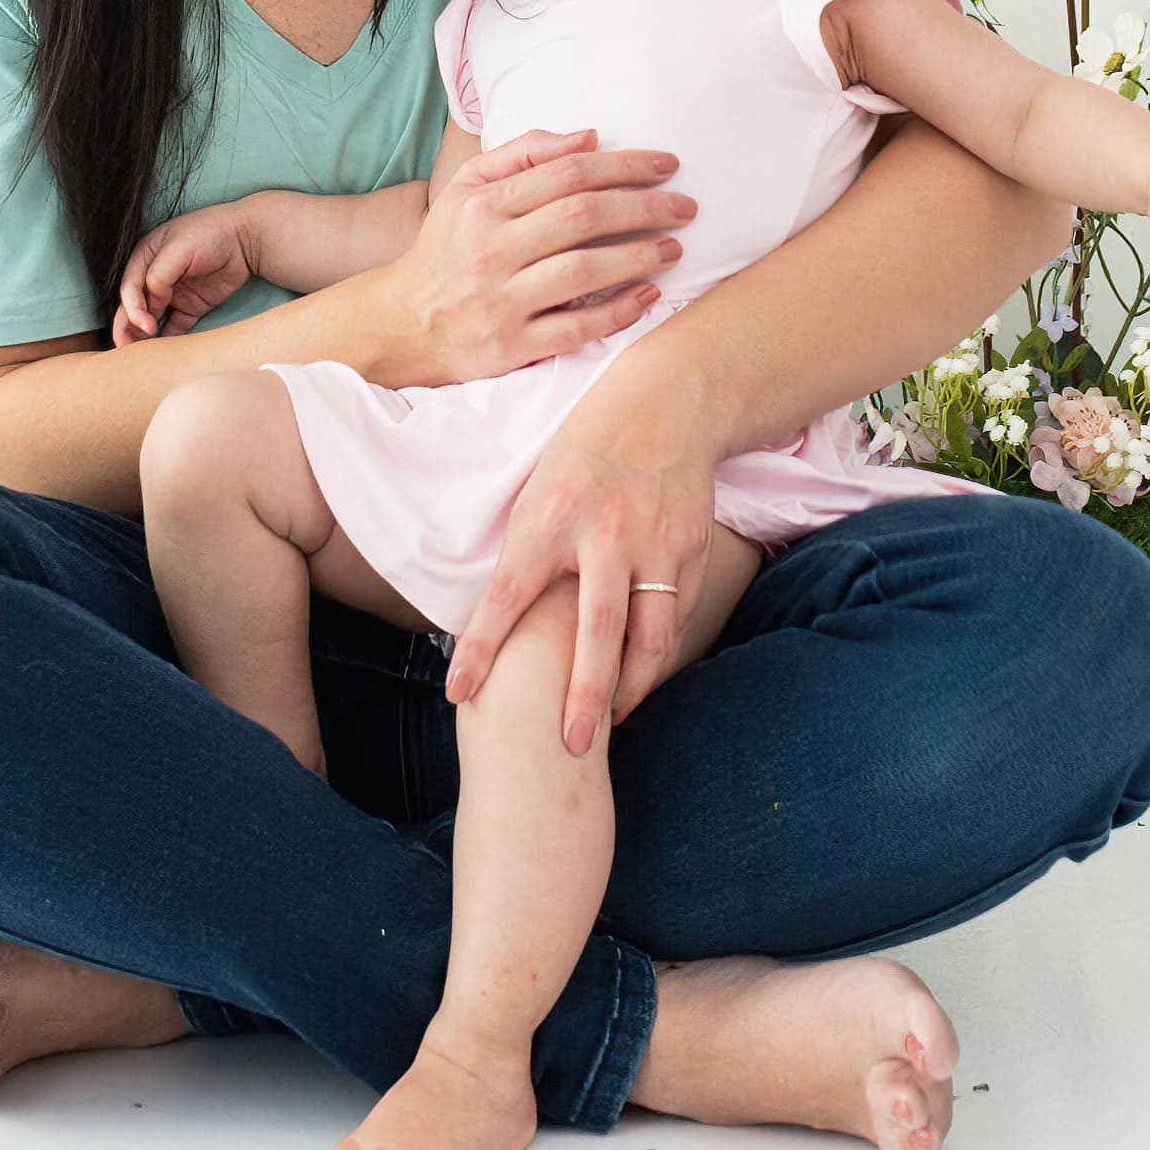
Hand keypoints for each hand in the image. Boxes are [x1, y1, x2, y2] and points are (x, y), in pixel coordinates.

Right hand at [112, 201, 256, 344]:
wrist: (245, 238)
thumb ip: (160, 274)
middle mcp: (154, 277)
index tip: (144, 324)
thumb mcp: (180, 247)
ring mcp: (172, 294)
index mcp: (145, 257)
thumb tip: (152, 300)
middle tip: (124, 346)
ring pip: (151, 318)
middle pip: (134, 305)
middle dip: (127, 326)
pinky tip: (164, 353)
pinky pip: (174, 327)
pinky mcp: (190, 307)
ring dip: (142, 335)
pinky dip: (167, 339)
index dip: (132, 307)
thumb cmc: (209, 233)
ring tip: (139, 354)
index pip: (131, 287)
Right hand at [374, 130, 696, 390]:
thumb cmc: (448, 247)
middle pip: (582, 218)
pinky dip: (618, 312)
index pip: (567, 174)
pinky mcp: (511, 346)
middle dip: (644, 207)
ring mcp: (502, 301)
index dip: (623, 166)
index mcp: (484, 205)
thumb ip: (525, 154)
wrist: (402, 322)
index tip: (667, 166)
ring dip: (639, 257)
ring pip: (583, 273)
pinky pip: (576, 329)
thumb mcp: (468, 187)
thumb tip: (590, 137)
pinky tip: (649, 296)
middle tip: (686, 207)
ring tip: (674, 248)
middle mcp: (492, 249)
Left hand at [442, 354, 720, 751]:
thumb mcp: (541, 486)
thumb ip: (527, 548)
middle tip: (571, 746)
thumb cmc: (587, 447)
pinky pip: (675, 617)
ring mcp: (656, 544)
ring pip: (651, 637)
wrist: (667, 402)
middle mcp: (606, 533)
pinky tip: (641, 675)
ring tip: (610, 721)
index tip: (458, 694)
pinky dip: (658, 653)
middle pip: (597, 633)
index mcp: (551, 514)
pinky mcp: (691, 550)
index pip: (507, 595)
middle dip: (584, 696)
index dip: (480, 649)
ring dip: (631, 687)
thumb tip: (497, 618)